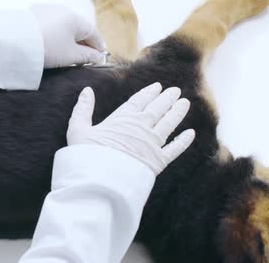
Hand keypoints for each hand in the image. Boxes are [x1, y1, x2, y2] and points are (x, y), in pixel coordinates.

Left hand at [31, 4, 105, 68]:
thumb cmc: (47, 48)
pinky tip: (51, 45)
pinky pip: (50, 25)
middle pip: (78, 28)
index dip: (98, 46)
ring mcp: (46, 10)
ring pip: (64, 26)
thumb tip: (98, 56)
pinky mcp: (32, 14)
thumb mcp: (70, 56)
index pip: (93, 32)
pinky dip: (55, 35)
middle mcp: (62, 10)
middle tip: (84, 59)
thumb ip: (87, 56)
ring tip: (67, 54)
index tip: (99, 58)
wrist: (14, 42)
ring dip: (68, 39)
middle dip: (83, 43)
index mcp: (74, 18)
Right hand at [67, 83, 195, 173]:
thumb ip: (82, 109)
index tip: (157, 87)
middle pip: (157, 109)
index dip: (149, 93)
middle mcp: (140, 128)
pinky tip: (190, 134)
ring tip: (185, 103)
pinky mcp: (158, 161)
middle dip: (167, 99)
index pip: (139, 101)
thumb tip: (87, 91)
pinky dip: (183, 141)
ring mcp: (151, 144)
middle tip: (175, 91)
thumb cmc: (86, 157)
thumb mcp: (77, 130)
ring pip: (169, 124)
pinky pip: (174, 149)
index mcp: (122, 119)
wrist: (99, 182)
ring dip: (178, 113)